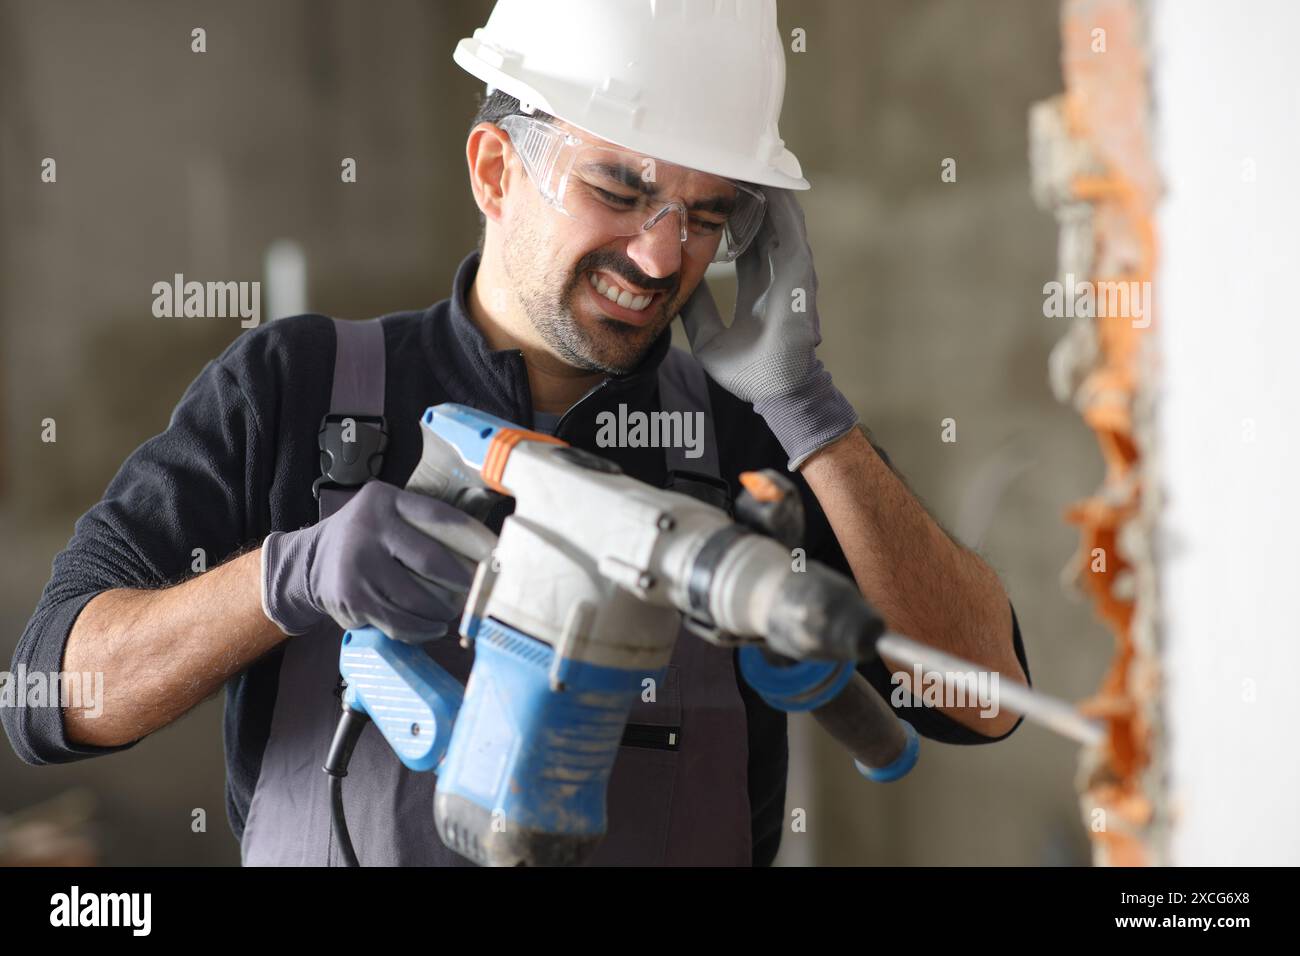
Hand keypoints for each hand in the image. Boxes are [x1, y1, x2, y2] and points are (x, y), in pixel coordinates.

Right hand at [261, 481, 494, 642]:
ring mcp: (358, 567)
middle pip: (431, 562)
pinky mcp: (352, 600)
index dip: (472, 537)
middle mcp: (368, 530)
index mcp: (385, 501)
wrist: (309, 561)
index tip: (495, 554)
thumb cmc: (367, 535)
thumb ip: (423, 520)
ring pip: (416, 599)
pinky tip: (433, 628)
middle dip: (461, 581)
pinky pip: (397, 622)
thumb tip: (485, 547)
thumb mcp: (388, 510)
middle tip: (475, 590)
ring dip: (442, 611)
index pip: (438, 517)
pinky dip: (421, 630)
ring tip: (452, 612)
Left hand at [681, 186, 857, 468]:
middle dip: (749, 191)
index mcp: (758, 283)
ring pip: (781, 219)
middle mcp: (777, 272)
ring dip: (768, 191)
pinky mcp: (800, 277)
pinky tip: (770, 185)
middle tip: (729, 157)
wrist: (773, 394)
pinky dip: (783, 209)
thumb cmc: (747, 371)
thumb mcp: (706, 335)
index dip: (730, 213)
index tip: (713, 188)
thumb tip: (672, 285)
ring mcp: (791, 273)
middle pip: (764, 220)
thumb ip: (696, 308)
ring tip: (750, 159)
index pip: (743, 237)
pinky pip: (792, 233)